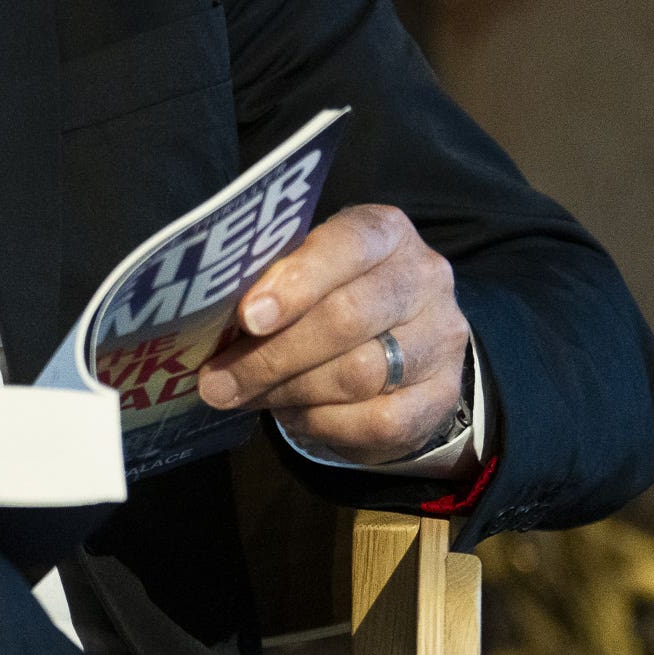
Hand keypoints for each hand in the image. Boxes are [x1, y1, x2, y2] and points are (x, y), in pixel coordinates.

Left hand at [198, 203, 470, 463]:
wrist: (397, 344)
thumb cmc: (329, 294)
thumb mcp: (302, 272)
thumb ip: (269, 284)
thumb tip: (210, 321)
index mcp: (385, 232)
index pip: (347, 245)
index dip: (296, 281)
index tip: (249, 318)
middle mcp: (425, 277)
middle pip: (348, 318)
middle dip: (272, 355)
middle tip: (219, 382)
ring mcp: (442, 337)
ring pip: (360, 373)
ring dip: (288, 391)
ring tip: (243, 396)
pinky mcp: (443, 394)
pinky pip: (379, 420)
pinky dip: (324, 422)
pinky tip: (291, 415)